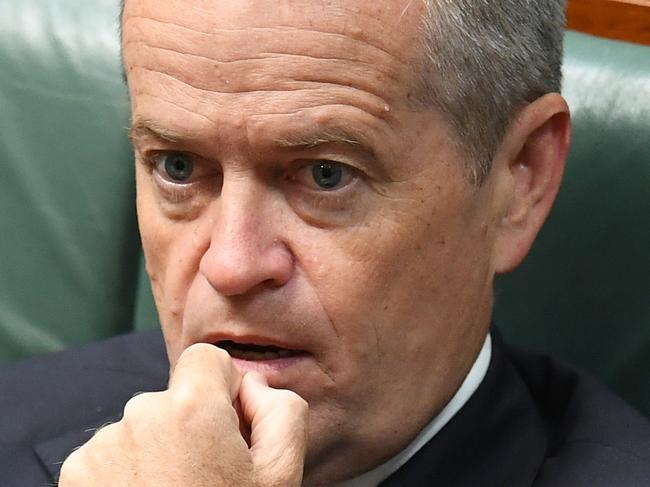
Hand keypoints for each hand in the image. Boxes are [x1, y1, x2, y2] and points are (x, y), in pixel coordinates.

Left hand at [59, 344, 307, 485]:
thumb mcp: (282, 475)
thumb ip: (282, 409)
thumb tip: (253, 386)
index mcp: (190, 408)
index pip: (207, 358)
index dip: (226, 389)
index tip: (230, 427)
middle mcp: (138, 415)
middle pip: (175, 396)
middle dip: (194, 424)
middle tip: (208, 476)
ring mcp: (101, 446)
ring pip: (144, 426)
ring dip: (161, 449)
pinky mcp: (75, 474)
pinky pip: (113, 453)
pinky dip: (130, 471)